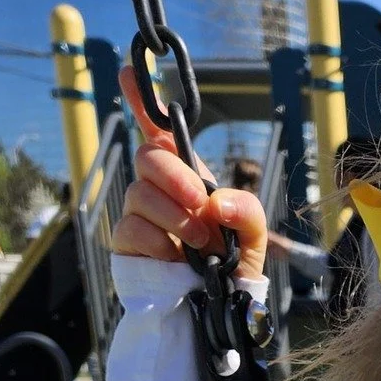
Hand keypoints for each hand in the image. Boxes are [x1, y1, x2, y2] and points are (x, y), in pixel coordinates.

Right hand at [109, 65, 267, 278]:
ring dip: (176, 218)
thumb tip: (216, 201)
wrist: (221, 309)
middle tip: (201, 205)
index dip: (143, 101)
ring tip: (202, 245)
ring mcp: (139, 215)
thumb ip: (247, 210)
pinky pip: (131, 228)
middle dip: (176, 177)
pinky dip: (159, 242)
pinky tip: (176, 259)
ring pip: (139, 193)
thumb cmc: (233, 264)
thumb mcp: (253, 233)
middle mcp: (159, 189)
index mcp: (187, 176)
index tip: (128, 71)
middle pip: (148, 156)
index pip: (159, 131)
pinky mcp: (127, 245)